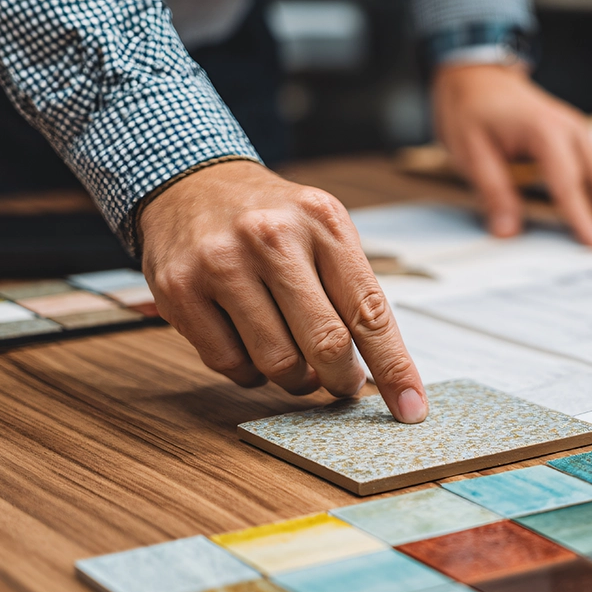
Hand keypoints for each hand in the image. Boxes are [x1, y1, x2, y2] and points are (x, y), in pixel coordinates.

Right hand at [138, 160, 427, 421]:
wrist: (191, 184)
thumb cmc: (271, 219)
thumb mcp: (324, 231)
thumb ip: (352, 291)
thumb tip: (383, 373)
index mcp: (323, 222)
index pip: (370, 311)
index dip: (394, 368)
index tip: (410, 408)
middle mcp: (272, 237)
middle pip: (325, 345)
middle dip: (341, 380)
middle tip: (342, 384)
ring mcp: (222, 263)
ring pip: (277, 362)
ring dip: (294, 379)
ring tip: (295, 361)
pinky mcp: (180, 290)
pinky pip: (229, 363)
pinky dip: (248, 372)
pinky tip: (251, 346)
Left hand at [432, 63, 591, 247]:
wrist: (477, 76)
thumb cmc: (472, 109)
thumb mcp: (470, 151)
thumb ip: (493, 192)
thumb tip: (507, 231)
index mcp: (545, 130)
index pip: (569, 183)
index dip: (584, 218)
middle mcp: (570, 128)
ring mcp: (578, 131)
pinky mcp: (577, 137)